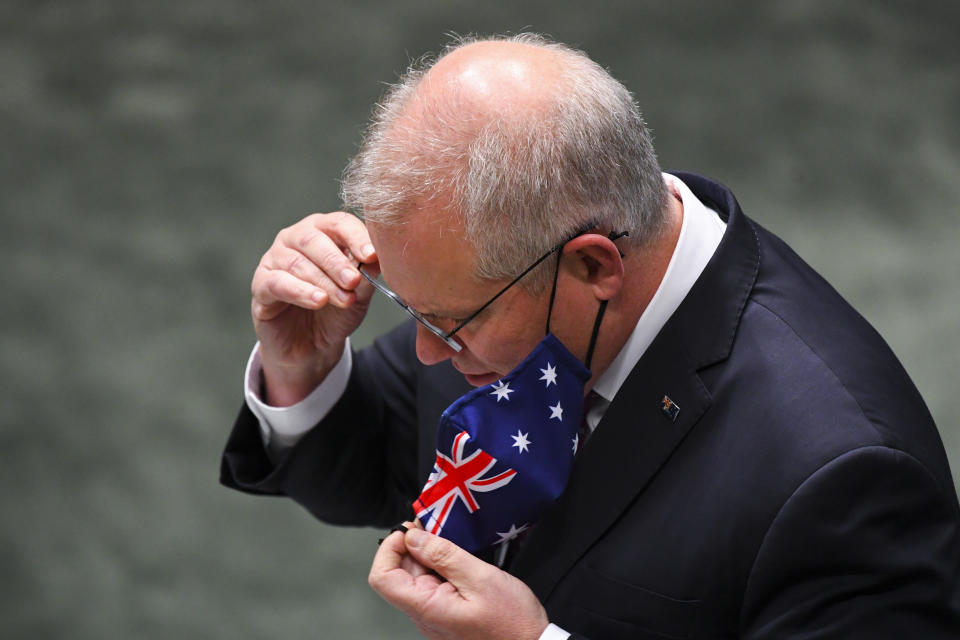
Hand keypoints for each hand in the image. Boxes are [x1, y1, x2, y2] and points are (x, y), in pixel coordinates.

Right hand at [250, 211, 375, 405]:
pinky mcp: (261, 284)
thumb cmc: (335, 312)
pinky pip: (278, 283)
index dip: (355, 236)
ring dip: (324, 282)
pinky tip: (318, 300)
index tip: (371, 256)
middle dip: (337, 261)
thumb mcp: (358, 294)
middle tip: (352, 281)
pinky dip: (301, 291)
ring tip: (343, 299)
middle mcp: (296, 239)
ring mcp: (275, 259)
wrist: (313, 346)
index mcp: (323, 232)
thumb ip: (366, 275)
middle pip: (314, 238)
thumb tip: (377, 258)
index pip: (338, 223)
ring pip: (297, 262)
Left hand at [369, 526, 549, 639]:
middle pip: (399, 574)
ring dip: (427, 554)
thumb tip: (414, 538)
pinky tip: (456, 556)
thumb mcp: (480, 578)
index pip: (382, 578)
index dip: (388, 549)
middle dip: (411, 545)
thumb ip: (444, 555)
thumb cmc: (512, 622)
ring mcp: (435, 615)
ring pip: (417, 577)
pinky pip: (433, 584)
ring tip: (449, 539)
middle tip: (433, 525)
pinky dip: (440, 565)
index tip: (408, 531)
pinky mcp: (447, 612)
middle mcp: (425, 614)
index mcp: (427, 607)